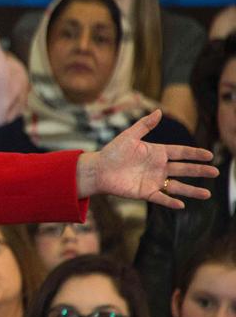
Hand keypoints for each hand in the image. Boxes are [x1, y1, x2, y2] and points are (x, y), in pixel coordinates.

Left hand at [76, 110, 216, 207]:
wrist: (98, 170)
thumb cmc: (113, 152)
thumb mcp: (129, 136)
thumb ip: (144, 125)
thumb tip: (159, 111)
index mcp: (157, 153)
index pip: (181, 153)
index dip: (195, 154)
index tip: (209, 155)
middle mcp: (159, 167)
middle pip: (184, 169)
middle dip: (199, 171)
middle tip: (216, 172)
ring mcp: (153, 181)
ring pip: (177, 186)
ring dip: (191, 190)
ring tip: (207, 194)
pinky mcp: (145, 192)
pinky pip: (160, 198)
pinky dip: (170, 202)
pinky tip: (181, 205)